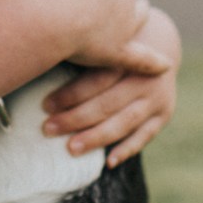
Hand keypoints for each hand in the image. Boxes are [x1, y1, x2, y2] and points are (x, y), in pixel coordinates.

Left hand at [44, 4, 178, 165]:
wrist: (160, 44)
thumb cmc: (119, 43)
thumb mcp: (104, 40)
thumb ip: (82, 51)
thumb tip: (38, 61)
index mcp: (130, 56)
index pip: (98, 80)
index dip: (70, 94)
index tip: (44, 105)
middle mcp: (146, 78)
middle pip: (108, 103)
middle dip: (76, 119)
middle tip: (48, 129)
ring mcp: (157, 98)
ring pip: (124, 122)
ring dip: (96, 137)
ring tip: (71, 148)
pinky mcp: (163, 114)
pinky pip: (144, 136)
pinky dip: (126, 150)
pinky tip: (108, 162)